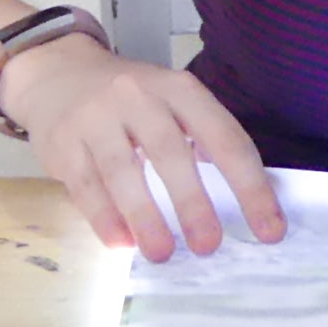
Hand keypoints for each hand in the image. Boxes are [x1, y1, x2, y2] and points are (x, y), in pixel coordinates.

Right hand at [0, 32, 285, 261]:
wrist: (58, 73)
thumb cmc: (130, 99)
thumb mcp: (171, 100)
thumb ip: (200, 139)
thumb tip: (239, 199)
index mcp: (180, 88)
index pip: (223, 136)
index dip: (249, 184)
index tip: (268, 228)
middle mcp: (139, 96)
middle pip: (171, 150)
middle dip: (193, 201)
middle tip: (210, 245)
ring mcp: (97, 117)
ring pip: (124, 170)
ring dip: (146, 215)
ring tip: (163, 253)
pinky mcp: (63, 142)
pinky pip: (86, 184)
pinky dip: (104, 217)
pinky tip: (121, 243)